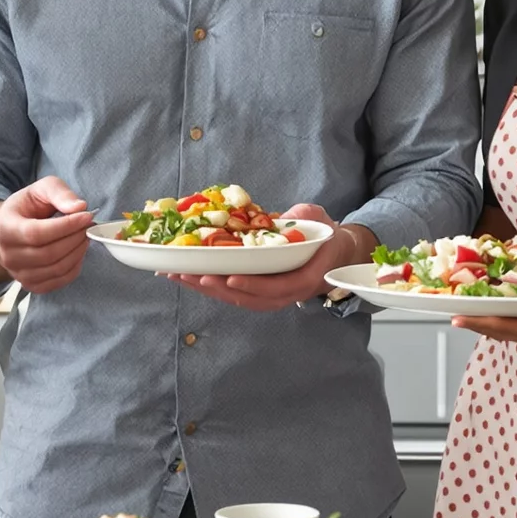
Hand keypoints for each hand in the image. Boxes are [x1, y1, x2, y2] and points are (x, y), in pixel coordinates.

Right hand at [0, 177, 94, 293]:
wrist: (11, 230)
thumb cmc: (26, 208)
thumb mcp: (40, 190)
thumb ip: (59, 193)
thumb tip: (79, 207)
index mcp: (5, 228)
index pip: (36, 233)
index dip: (65, 226)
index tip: (86, 216)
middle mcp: (8, 255)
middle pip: (48, 254)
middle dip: (75, 238)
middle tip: (88, 226)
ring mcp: (18, 273)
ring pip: (56, 269)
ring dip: (78, 252)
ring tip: (84, 236)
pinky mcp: (31, 284)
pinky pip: (59, 281)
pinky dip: (75, 267)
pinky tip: (78, 251)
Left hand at [176, 204, 355, 312]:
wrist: (335, 251)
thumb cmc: (325, 233)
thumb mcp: (315, 218)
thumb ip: (297, 219)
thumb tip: (270, 220)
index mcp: (308, 275)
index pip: (281, 287)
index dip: (255, 285)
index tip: (232, 278)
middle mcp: (290, 291)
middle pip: (252, 299)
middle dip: (219, 288)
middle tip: (192, 275)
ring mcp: (275, 294)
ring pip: (240, 299)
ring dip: (209, 289)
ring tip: (181, 275)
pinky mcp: (261, 291)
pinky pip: (236, 293)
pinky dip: (211, 286)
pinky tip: (189, 276)